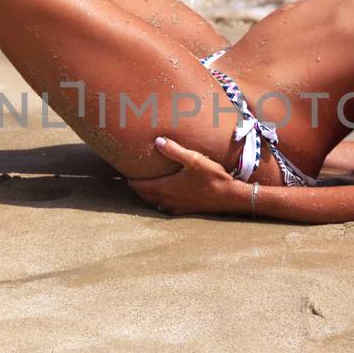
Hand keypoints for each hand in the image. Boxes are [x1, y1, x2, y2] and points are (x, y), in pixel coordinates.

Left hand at [127, 137, 243, 215]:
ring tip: (144, 187)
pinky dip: (158, 202)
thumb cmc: (212, 177)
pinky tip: (163, 197)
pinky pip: (164, 208)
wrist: (229, 197)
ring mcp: (175, 207)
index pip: (140, 186)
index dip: (131, 180)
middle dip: (137, 188)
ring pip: (153, 203)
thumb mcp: (193, 159)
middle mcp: (167, 200)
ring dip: (147, 195)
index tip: (125, 172)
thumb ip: (174, 150)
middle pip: (144, 196)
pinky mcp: (184, 211)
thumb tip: (157, 141)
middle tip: (132, 179)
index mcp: (165, 187)